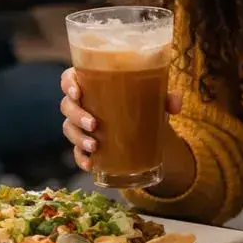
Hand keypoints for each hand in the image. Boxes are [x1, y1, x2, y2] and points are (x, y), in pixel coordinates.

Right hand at [60, 67, 181, 171]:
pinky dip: (81, 158)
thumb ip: (165, 97)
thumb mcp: (155, 99)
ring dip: (78, 137)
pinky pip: (76, 152)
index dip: (68, 84)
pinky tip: (90, 164)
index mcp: (92, 83)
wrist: (147, 129)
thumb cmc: (143, 104)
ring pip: (68, 128)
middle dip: (76, 115)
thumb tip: (175, 103)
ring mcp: (81, 125)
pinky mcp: (86, 145)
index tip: (77, 92)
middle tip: (93, 124)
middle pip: (67, 105)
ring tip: (94, 146)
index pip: (69, 78)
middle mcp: (82, 103)